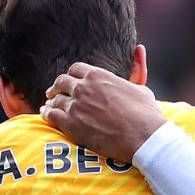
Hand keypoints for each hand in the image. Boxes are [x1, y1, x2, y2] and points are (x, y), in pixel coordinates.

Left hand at [41, 62, 165, 163]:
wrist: (144, 137)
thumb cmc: (146, 115)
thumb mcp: (141, 88)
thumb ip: (132, 75)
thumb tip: (137, 57)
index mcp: (98, 75)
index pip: (76, 69)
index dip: (72, 76)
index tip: (70, 81)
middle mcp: (83, 87)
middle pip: (61, 82)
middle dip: (57, 87)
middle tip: (54, 92)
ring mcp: (75, 105)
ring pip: (55, 100)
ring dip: (52, 102)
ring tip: (49, 106)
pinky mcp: (71, 124)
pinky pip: (51, 115)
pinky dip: (48, 114)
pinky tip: (47, 115)